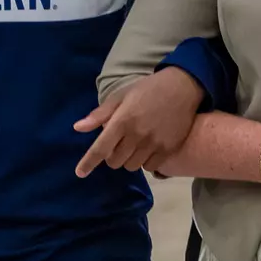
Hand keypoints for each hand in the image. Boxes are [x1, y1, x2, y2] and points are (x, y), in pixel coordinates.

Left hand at [73, 68, 203, 177]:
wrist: (182, 87)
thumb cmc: (147, 90)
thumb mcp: (120, 96)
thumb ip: (99, 115)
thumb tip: (78, 128)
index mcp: (121, 121)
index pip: (100, 149)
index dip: (88, 163)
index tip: (80, 173)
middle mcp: (136, 135)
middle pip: (115, 162)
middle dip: (112, 155)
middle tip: (119, 143)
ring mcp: (154, 144)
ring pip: (131, 166)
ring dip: (128, 159)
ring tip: (134, 145)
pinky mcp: (168, 149)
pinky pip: (149, 167)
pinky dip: (144, 162)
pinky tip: (147, 149)